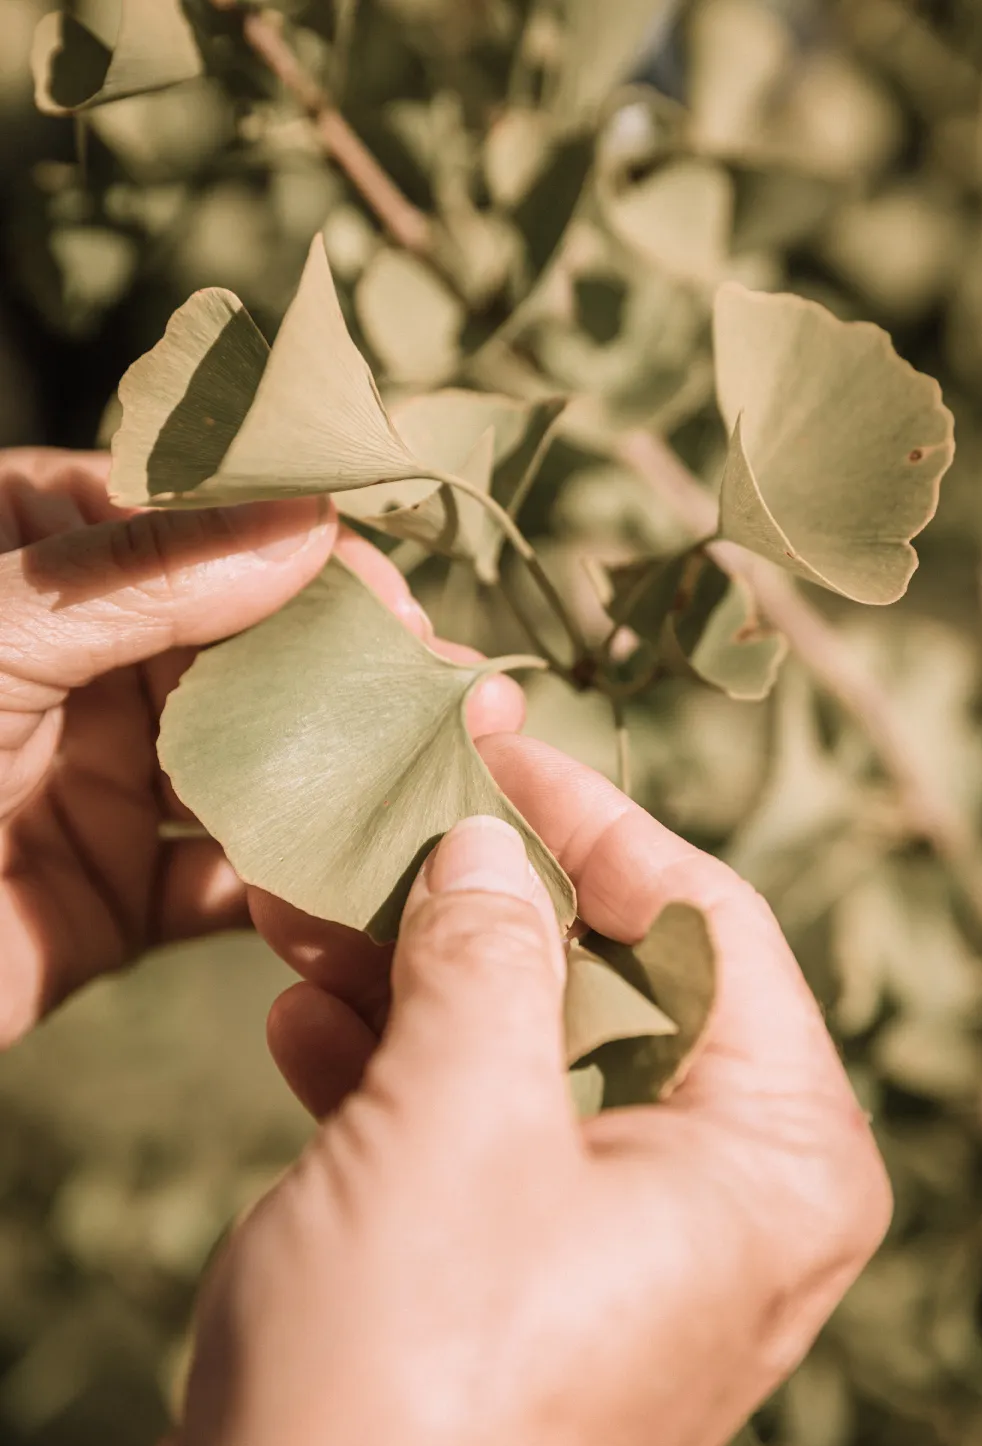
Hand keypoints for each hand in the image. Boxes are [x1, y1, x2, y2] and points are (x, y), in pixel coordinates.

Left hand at [0, 449, 521, 1045]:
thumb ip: (136, 578)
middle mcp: (85, 667)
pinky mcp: (122, 898)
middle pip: (249, 643)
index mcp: (34, 567)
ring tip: (449, 766)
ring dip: (350, 768)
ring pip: (259, 763)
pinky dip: (302, 886)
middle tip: (449, 684)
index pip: (190, 520)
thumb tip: (308, 524)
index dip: (294, 539)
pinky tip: (370, 878)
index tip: (376, 578)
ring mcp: (110, 783)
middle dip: (351, 660)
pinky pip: (234, 884)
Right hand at [146, 739, 891, 1445]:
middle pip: (612, 981)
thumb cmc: (415, 1379)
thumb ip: (487, 956)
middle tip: (382, 824)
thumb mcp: (457, 1121)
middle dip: (482, 901)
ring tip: (306, 907)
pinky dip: (391, 1066)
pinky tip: (299, 1017)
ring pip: (526, 1050)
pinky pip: (474, 1133)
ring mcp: (617, 1247)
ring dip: (414, 974)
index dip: (593, 821)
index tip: (491, 749)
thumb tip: (491, 847)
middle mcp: (719, 1201)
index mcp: (772, 1158)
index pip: (709, 921)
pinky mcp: (518, 1283)